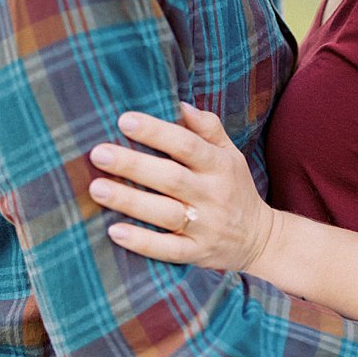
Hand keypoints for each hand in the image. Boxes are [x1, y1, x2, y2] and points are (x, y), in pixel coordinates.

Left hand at [88, 104, 278, 271]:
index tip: (124, 120)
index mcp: (219, 165)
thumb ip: (207, 127)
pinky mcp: (197, 253)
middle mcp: (213, 194)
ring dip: (130, 202)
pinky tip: (115, 231)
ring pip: (165, 213)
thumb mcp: (229, 153)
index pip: (187, 144)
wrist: (260, 238)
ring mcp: (206, 226)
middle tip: (98, 153)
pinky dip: (142, 242)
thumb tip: (179, 104)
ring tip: (97, 189)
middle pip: (170, 177)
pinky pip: (168, 249)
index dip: (156, 132)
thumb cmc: (234, 187)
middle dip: (133, 165)